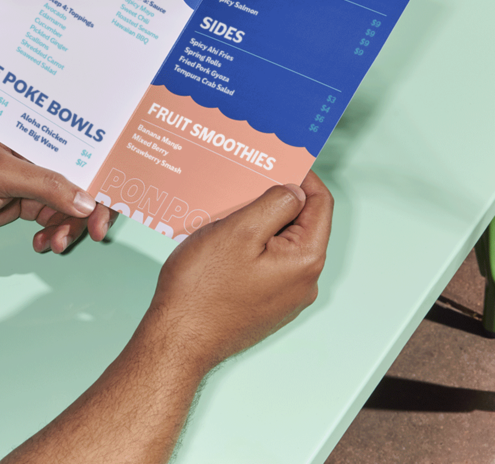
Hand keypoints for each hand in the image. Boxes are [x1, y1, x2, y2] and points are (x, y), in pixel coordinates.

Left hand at [0, 130, 110, 249]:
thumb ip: (43, 185)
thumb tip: (85, 201)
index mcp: (38, 135)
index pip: (84, 152)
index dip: (103, 179)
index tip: (106, 209)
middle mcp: (40, 155)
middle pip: (83, 182)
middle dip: (89, 211)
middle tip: (90, 235)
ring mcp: (33, 180)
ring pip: (69, 206)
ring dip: (68, 228)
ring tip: (54, 243)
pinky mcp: (23, 201)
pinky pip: (51, 219)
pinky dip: (52, 233)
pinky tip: (41, 243)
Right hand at [145, 171, 332, 370]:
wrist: (178, 339)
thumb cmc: (202, 289)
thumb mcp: (238, 231)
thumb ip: (274, 203)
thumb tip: (294, 189)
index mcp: (305, 260)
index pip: (320, 203)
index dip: (300, 175)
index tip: (276, 159)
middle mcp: (302, 281)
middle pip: (299, 222)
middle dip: (272, 198)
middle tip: (240, 182)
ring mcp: (284, 295)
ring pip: (279, 242)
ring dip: (256, 222)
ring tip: (224, 211)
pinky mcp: (264, 303)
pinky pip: (264, 262)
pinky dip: (247, 244)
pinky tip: (219, 241)